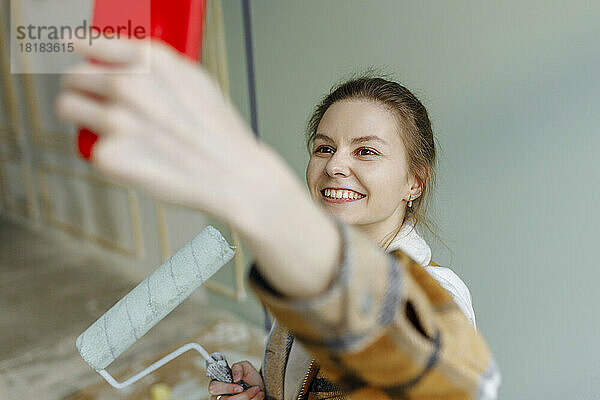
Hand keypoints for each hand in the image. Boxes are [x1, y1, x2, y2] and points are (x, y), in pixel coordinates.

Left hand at [56, 37, 340, 298]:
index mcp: (150, 61)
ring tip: (115, 130)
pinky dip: (109, 154)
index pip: (91, 43)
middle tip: (101, 103)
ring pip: (67, 108)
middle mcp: (128, 85)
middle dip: (83, 89)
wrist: (233, 174)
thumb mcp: (193, 77)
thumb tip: (105, 49)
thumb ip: (149, 61)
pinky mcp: (110, 156)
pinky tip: (138, 156)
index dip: (84, 52)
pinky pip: (90, 148)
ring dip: (83, 117)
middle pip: (73, 77)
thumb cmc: (217, 130)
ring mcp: (116, 122)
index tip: (78, 55)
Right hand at [208, 361, 264, 399]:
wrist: (258, 387)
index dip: (226, 388)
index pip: (214, 388)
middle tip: (252, 389)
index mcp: (218, 384)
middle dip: (242, 396)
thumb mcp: (245, 367)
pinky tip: (258, 396)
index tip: (239, 387)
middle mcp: (220, 395)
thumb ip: (238, 367)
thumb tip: (235, 377)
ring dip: (249, 398)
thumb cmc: (249, 377)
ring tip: (257, 390)